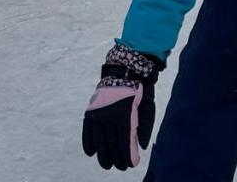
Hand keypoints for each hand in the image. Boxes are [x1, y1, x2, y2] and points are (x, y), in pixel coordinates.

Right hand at [82, 44, 162, 169]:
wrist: (126, 68)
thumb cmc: (141, 89)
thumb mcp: (149, 106)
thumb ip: (146, 126)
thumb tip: (141, 147)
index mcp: (126, 114)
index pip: (125, 140)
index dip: (128, 154)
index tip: (132, 164)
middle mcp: (110, 114)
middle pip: (112, 141)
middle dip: (116, 157)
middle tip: (120, 168)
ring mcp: (99, 111)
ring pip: (99, 137)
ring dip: (102, 153)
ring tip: (106, 165)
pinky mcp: (92, 108)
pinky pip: (87, 128)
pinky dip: (88, 141)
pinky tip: (91, 152)